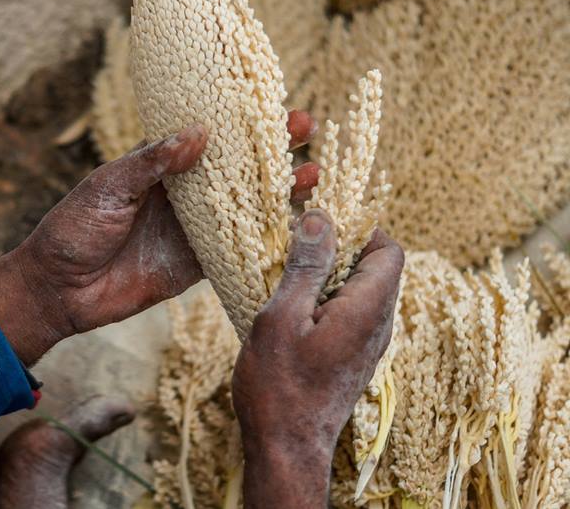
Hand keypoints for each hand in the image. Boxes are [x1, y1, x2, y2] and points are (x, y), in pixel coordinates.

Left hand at [0, 112, 318, 364]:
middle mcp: (183, 193)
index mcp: (159, 165)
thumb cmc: (74, 228)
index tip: (275, 106)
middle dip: (273, 150)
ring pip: (246, 206)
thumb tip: (199, 133)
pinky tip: (297, 228)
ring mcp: (193, 229)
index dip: (242, 122)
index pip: (209, 135)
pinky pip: (237, 250)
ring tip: (312, 176)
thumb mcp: (108, 186)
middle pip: (237, 168)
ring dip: (279, 193)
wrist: (58, 289)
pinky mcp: (197, 265)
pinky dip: (266, 239)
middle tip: (307, 132)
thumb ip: (152, 162)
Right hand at [231, 209, 403, 507]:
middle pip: (375, 267)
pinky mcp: (351, 357)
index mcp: (367, 311)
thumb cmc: (279, 386)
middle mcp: (377, 326)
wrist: (286, 448)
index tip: (320, 222)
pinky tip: (289, 307)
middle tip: (294, 243)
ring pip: (358, 290)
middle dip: (338, 247)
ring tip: (286, 274)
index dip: (361, 228)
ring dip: (327, 274)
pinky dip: (323, 298)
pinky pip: (347, 312)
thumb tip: (321, 219)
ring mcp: (366, 344)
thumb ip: (305, 268)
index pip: (390, 250)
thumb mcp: (282, 318)